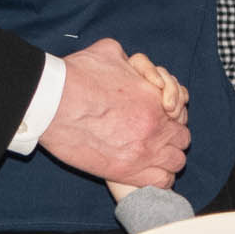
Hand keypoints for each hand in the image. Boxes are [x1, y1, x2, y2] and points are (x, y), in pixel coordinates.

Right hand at [40, 39, 190, 190]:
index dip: (172, 112)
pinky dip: (159, 177)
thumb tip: (133, 63)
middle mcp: (155, 127)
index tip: (159, 114)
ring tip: (151, 154)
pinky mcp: (128, 173)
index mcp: (154, 98)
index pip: (181, 109)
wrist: (52, 104)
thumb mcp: (108, 52)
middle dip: (171, 135)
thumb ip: (129, 60)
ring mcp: (144, 152)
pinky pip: (163, 181)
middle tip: (153, 134)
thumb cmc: (75, 77)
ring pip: (176, 161)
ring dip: (167, 157)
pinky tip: (145, 170)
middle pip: (182, 138)